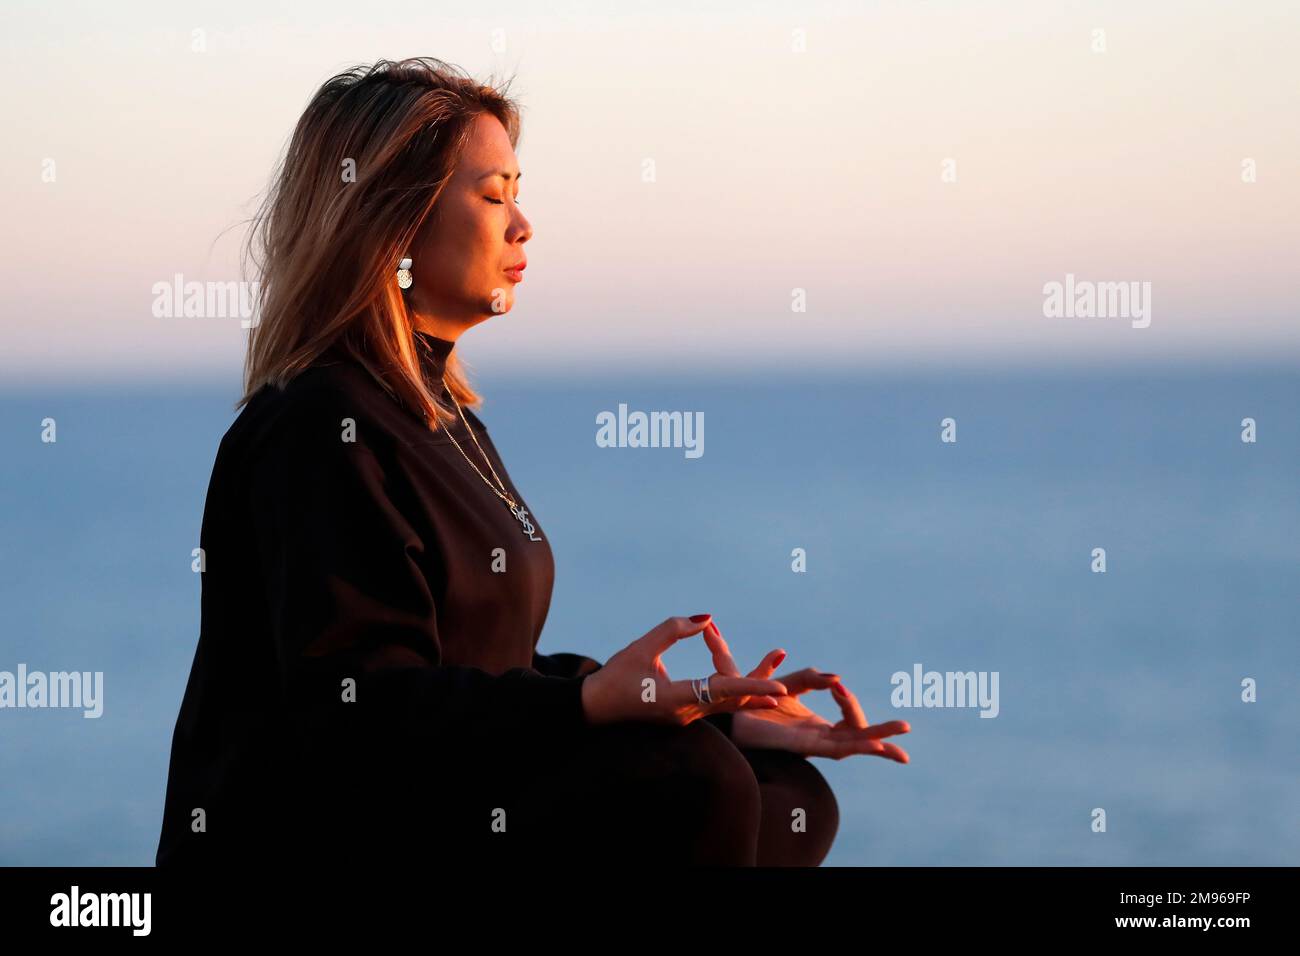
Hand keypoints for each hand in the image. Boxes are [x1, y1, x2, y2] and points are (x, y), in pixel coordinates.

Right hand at [579, 615, 789, 726]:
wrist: (594, 709)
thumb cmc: (614, 677)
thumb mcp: (640, 648)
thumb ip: (672, 630)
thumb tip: (705, 618)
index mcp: (676, 698)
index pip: (722, 691)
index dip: (753, 687)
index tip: (781, 689)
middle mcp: (685, 714)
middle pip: (731, 704)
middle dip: (760, 695)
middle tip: (790, 689)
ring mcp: (684, 718)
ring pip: (725, 707)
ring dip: (750, 697)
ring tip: (780, 690)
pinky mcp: (682, 716)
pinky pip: (714, 707)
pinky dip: (733, 697)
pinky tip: (749, 691)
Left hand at [703, 621, 910, 762]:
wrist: (725, 726)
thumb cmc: (733, 710)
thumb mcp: (745, 679)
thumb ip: (747, 659)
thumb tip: (744, 637)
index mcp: (806, 718)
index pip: (838, 711)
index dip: (841, 697)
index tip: (834, 681)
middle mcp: (814, 732)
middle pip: (853, 728)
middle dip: (879, 729)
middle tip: (906, 726)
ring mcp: (816, 740)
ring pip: (856, 738)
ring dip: (882, 734)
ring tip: (905, 729)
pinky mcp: (813, 748)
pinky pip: (845, 749)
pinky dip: (869, 748)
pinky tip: (889, 750)